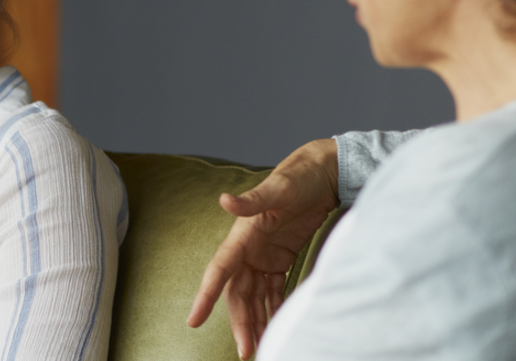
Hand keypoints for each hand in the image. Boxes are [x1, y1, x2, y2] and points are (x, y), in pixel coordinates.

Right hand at [186, 138, 340, 359]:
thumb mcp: (278, 188)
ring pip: (254, 297)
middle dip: (242, 324)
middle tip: (248, 352)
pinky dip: (273, 309)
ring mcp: (263, 256)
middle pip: (238, 294)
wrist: (321, 173)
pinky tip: (276, 326)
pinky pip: (272, 291)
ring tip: (261, 348)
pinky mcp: (279, 259)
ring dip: (256, 322)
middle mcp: (248, 250)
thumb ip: (251, 199)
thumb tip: (224, 199)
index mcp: (242, 235)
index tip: (194, 321)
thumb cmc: (297, 177)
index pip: (219, 271)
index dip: (206, 296)